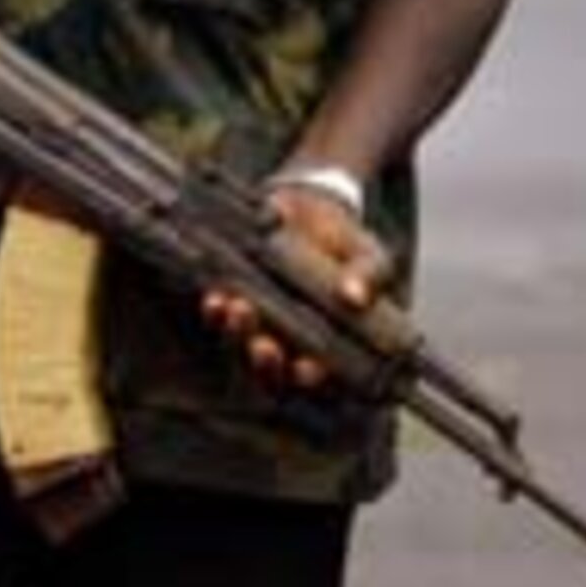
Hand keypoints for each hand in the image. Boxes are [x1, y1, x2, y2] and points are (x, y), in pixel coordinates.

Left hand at [200, 182, 393, 392]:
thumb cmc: (344, 244)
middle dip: (265, 361)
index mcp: (326, 344)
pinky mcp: (229, 300)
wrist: (307, 209)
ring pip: (241, 343)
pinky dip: (215, 311)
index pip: (317, 372)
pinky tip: (215, 300)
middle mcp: (287, 341)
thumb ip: (370, 275)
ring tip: (238, 312)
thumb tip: (356, 296)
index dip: (311, 377)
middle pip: (271, 367)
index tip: (306, 369)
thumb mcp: (367, 256)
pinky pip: (218, 315)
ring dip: (237, 332)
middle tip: (264, 347)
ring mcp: (255, 324)